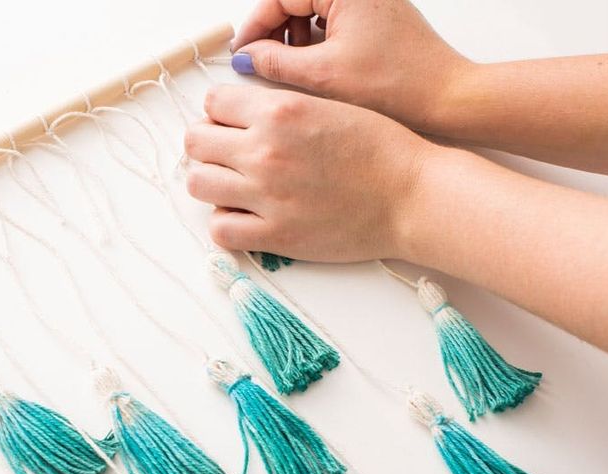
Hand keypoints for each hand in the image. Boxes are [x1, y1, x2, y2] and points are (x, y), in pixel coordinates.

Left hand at [183, 84, 436, 261]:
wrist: (412, 195)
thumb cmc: (381, 150)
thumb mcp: (327, 106)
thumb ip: (280, 108)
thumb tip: (241, 116)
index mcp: (279, 111)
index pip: (213, 103)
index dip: (220, 114)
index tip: (232, 125)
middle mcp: (265, 151)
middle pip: (195, 142)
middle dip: (209, 145)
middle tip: (229, 156)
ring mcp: (266, 196)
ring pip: (198, 184)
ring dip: (211, 183)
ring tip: (235, 186)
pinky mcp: (275, 236)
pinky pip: (220, 230)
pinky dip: (226, 223)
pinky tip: (246, 216)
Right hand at [230, 0, 471, 131]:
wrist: (446, 98)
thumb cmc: (397, 84)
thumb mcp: (321, 75)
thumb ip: (275, 61)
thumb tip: (246, 56)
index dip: (256, 24)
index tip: (242, 51)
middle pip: (295, 0)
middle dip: (274, 31)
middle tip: (259, 62)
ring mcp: (369, 1)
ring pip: (312, 10)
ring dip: (293, 38)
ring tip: (290, 69)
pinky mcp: (376, 17)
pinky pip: (332, 20)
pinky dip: (316, 42)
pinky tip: (313, 68)